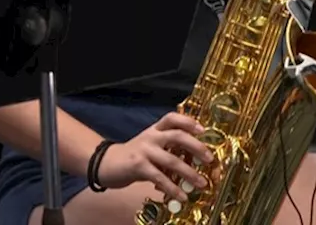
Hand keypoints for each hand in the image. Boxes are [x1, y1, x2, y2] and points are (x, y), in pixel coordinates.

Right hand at [96, 112, 211, 201]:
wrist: (106, 163)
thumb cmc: (134, 155)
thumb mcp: (150, 145)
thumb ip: (168, 148)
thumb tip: (194, 159)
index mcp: (155, 129)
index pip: (172, 118)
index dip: (188, 121)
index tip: (203, 130)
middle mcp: (151, 136)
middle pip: (177, 136)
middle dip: (196, 147)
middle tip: (209, 158)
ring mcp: (144, 150)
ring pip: (172, 160)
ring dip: (189, 173)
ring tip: (201, 183)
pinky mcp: (138, 166)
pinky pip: (159, 177)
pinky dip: (172, 188)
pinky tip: (181, 196)